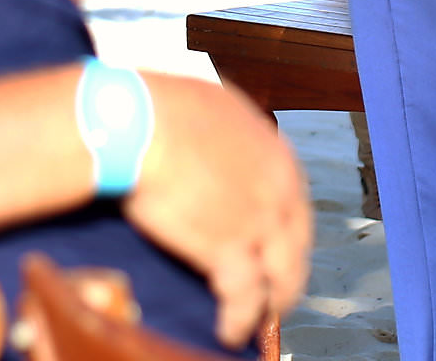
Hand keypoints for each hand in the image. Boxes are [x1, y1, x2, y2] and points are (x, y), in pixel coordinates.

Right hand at [125, 75, 310, 347]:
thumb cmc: (161, 106)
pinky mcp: (229, 252)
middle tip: (273, 294)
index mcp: (278, 155)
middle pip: (295, 248)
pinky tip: (228, 331)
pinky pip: (244, 300)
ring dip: (268, 305)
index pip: (296, 208)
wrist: (138, 123)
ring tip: (253, 322)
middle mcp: (279, 192)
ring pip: (279, 279)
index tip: (273, 250)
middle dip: (285, 276)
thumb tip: (220, 134)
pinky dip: (238, 320)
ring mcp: (258, 223)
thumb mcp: (214, 105)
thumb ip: (230, 132)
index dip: (285, 235)